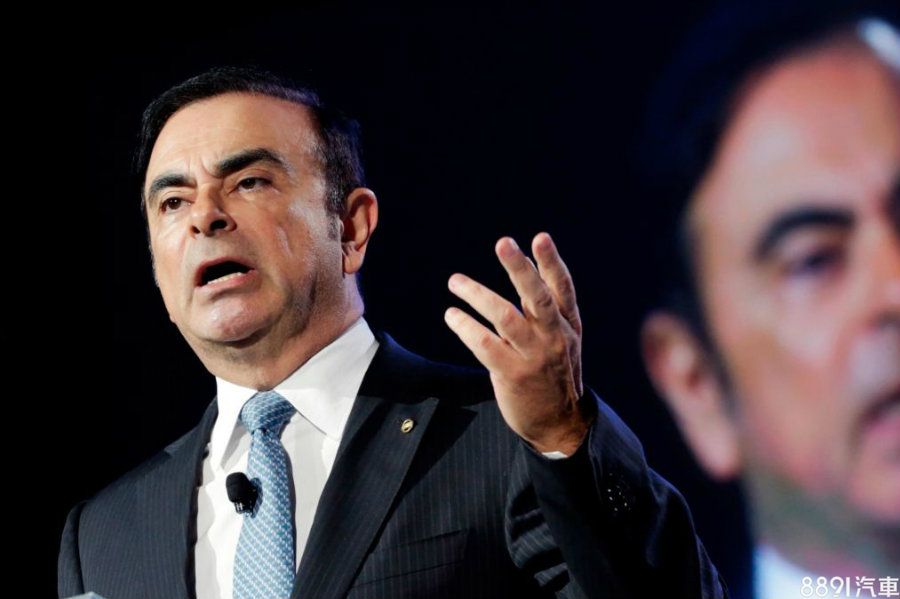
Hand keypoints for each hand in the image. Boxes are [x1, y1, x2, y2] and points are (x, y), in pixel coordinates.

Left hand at [444, 232, 590, 454]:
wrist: (560, 423)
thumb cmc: (554, 373)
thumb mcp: (562, 338)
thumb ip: (547, 307)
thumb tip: (523, 265)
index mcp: (568, 325)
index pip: (562, 288)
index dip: (551, 263)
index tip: (540, 237)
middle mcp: (554, 337)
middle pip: (537, 296)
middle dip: (519, 268)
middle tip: (503, 242)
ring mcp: (534, 356)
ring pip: (505, 317)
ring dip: (477, 295)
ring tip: (455, 281)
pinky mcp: (512, 375)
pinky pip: (485, 345)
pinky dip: (466, 327)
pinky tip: (452, 315)